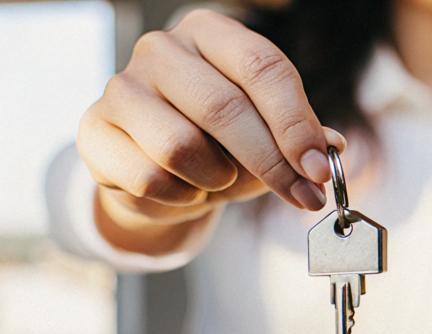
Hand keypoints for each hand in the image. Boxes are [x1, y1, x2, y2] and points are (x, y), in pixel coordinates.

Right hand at [78, 9, 341, 251]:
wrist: (159, 170)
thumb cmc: (220, 142)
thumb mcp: (269, 134)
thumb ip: (302, 137)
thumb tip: (332, 145)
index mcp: (212, 33)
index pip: (262, 67)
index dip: (296, 123)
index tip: (320, 169)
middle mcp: (162, 48)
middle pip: (225, 107)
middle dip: (272, 163)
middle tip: (304, 197)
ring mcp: (121, 85)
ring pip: (180, 146)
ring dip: (217, 178)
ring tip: (221, 179)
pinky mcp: (94, 129)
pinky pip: (148, 177)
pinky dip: (180, 196)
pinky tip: (185, 189)